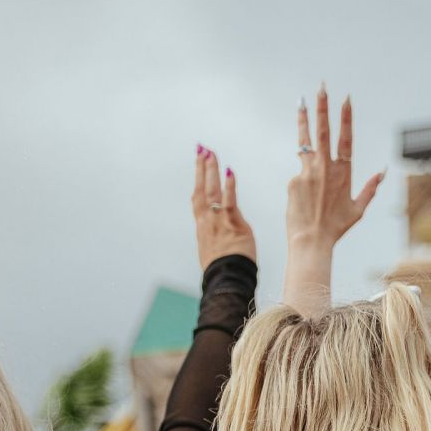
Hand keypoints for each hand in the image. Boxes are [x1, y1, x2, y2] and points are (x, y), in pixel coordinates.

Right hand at [191, 146, 255, 268]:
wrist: (227, 281)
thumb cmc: (225, 270)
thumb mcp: (218, 249)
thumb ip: (221, 233)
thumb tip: (227, 228)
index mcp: (203, 226)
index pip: (198, 198)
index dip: (198, 179)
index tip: (199, 163)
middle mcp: (207, 221)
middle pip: (202, 189)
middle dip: (202, 168)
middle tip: (202, 149)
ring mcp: (218, 222)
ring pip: (212, 191)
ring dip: (211, 171)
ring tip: (211, 153)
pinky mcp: (232, 226)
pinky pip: (229, 203)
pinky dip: (229, 187)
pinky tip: (229, 172)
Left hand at [287, 85, 383, 250]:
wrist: (311, 241)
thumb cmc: (336, 228)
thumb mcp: (358, 209)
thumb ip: (370, 188)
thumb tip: (383, 171)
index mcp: (344, 173)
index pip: (346, 139)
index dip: (346, 118)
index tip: (345, 99)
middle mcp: (325, 168)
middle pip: (323, 132)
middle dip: (322, 108)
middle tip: (321, 88)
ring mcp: (307, 173)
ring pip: (304, 142)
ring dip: (303, 120)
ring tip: (300, 101)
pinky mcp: (293, 180)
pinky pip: (299, 175)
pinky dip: (303, 182)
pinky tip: (304, 199)